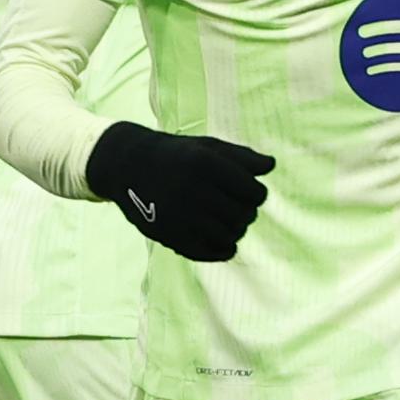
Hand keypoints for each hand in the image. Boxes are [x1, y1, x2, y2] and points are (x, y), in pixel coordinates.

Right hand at [84, 121, 276, 258]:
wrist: (128, 165)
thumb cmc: (177, 154)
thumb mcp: (208, 147)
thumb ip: (241, 157)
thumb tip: (271, 165)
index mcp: (206, 164)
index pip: (254, 192)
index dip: (257, 194)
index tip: (249, 193)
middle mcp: (192, 189)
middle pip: (243, 215)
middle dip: (246, 213)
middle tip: (238, 209)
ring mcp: (180, 215)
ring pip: (229, 235)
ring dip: (235, 231)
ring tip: (229, 223)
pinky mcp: (169, 235)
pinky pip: (209, 252)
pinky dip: (223, 250)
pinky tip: (225, 243)